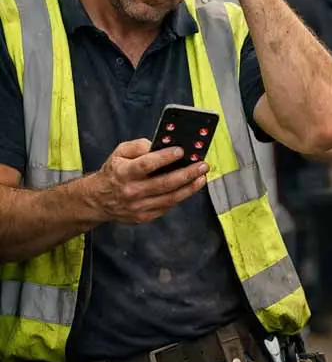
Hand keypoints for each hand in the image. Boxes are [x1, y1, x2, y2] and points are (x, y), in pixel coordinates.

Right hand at [89, 139, 208, 223]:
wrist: (99, 200)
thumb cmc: (114, 172)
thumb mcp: (120, 152)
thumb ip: (138, 146)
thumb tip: (160, 144)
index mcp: (124, 172)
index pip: (147, 164)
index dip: (165, 158)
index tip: (181, 151)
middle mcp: (131, 191)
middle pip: (164, 183)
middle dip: (187, 173)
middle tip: (201, 165)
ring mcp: (138, 206)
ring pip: (170, 198)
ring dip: (189, 187)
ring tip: (201, 177)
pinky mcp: (144, 217)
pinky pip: (166, 206)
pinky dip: (179, 196)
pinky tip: (188, 188)